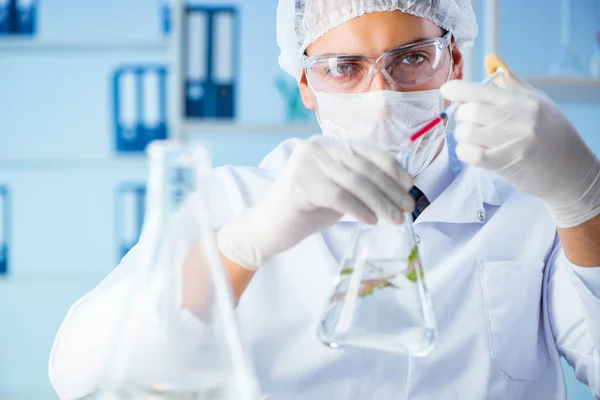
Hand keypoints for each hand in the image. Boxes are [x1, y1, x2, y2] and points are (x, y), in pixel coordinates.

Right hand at [217, 135, 414, 269]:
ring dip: (381, 203)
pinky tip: (370, 222)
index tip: (409, 188)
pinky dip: (359, 210)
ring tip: (394, 219)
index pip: (368, 151)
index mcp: (328, 144)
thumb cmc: (305, 210)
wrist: (267, 229)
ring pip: (356, 182)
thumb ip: (361, 182)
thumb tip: (399, 189)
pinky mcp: (300, 184)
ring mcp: (307, 164)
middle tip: (407, 209)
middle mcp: (317, 147)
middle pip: (365, 167)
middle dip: (391, 190)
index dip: (393, 169)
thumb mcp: (338, 189)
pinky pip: (340, 196)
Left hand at [440, 73, 599, 227]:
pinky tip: (474, 151)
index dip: (458, 89)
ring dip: (463, 136)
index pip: (480, 90)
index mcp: (522, 101)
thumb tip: (491, 61)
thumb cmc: (553, 135)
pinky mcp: (503, 163)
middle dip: (463, 117)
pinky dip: (464, 151)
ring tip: (475, 139)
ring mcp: (509, 141)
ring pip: (465, 132)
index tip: (446, 90)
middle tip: (471, 123)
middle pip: (468, 111)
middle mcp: (516, 118)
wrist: (570, 171)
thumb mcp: (538, 103)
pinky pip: (468, 153)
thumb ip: (513, 84)